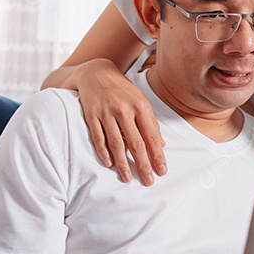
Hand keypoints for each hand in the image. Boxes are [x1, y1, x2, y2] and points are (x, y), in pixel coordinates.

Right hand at [75, 58, 166, 184]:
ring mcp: (106, 112)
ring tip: (128, 178)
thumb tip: (160, 145)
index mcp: (140, 106)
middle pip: (135, 142)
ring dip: (122, 163)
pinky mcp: (91, 115)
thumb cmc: (123, 90)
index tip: (162, 171)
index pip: (151, 136)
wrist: (96, 72)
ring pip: (116, 143)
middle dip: (143, 164)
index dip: (157, 155)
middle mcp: (124, 110)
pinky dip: (103, 151)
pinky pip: (98, 137)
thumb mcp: (140, 101)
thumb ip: (150, 122)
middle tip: (148, 181)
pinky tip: (109, 164)